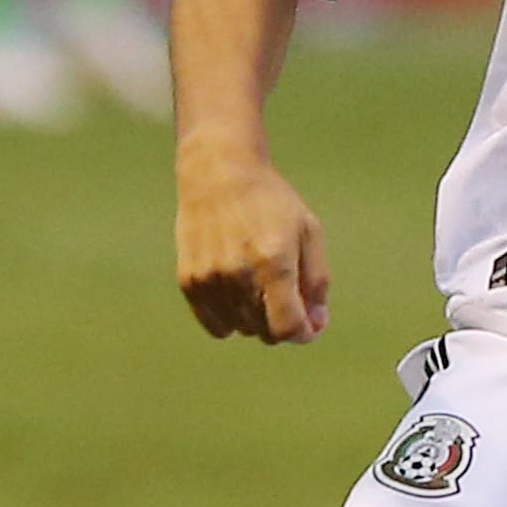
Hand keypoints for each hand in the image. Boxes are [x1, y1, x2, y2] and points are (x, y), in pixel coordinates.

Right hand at [176, 137, 329, 343]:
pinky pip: (217, 325)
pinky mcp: (189, 282)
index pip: (287, 326)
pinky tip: (238, 293)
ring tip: (260, 283)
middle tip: (286, 296)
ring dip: (257, 318)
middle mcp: (238, 274)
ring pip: (243, 329)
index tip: (309, 325)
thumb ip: (317, 282)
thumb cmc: (271, 202)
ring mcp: (209, 280)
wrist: (218, 173)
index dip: (303, 333)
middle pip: (266, 332)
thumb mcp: (308, 232)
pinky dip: (232, 319)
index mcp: (273, 260)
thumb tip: (316, 326)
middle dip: (283, 322)